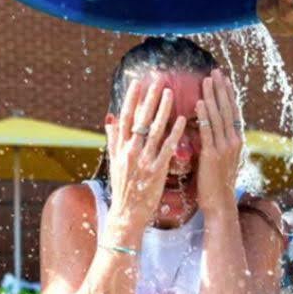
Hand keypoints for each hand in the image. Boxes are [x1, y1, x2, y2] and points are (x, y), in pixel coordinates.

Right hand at [104, 75, 187, 233]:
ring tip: (170, 93)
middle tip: (158, 80)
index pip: (125, 117)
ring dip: (162, 110)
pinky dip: (174, 133)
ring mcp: (143, 161)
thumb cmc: (122, 187)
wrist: (127, 213)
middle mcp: (130, 151)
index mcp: (120, 148)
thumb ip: (113, 139)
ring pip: (154, 130)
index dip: (131, 99)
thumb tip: (110, 119)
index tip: (138, 82)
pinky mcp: (156, 171)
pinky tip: (182, 120)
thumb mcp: (114, 162)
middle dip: (149, 98)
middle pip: (139, 120)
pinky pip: (166, 148)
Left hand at [195, 70, 243, 214]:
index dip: (228, 94)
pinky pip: (208, 131)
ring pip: (218, 117)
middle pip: (227, 109)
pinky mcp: (212, 155)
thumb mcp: (221, 159)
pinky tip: (199, 103)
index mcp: (236, 141)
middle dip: (221, 89)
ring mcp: (224, 148)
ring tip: (206, 81)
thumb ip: (217, 143)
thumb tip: (209, 128)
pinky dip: (204, 116)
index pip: (232, 112)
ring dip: (211, 97)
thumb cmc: (216, 183)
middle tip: (215, 72)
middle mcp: (233, 141)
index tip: (224, 79)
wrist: (220, 203)